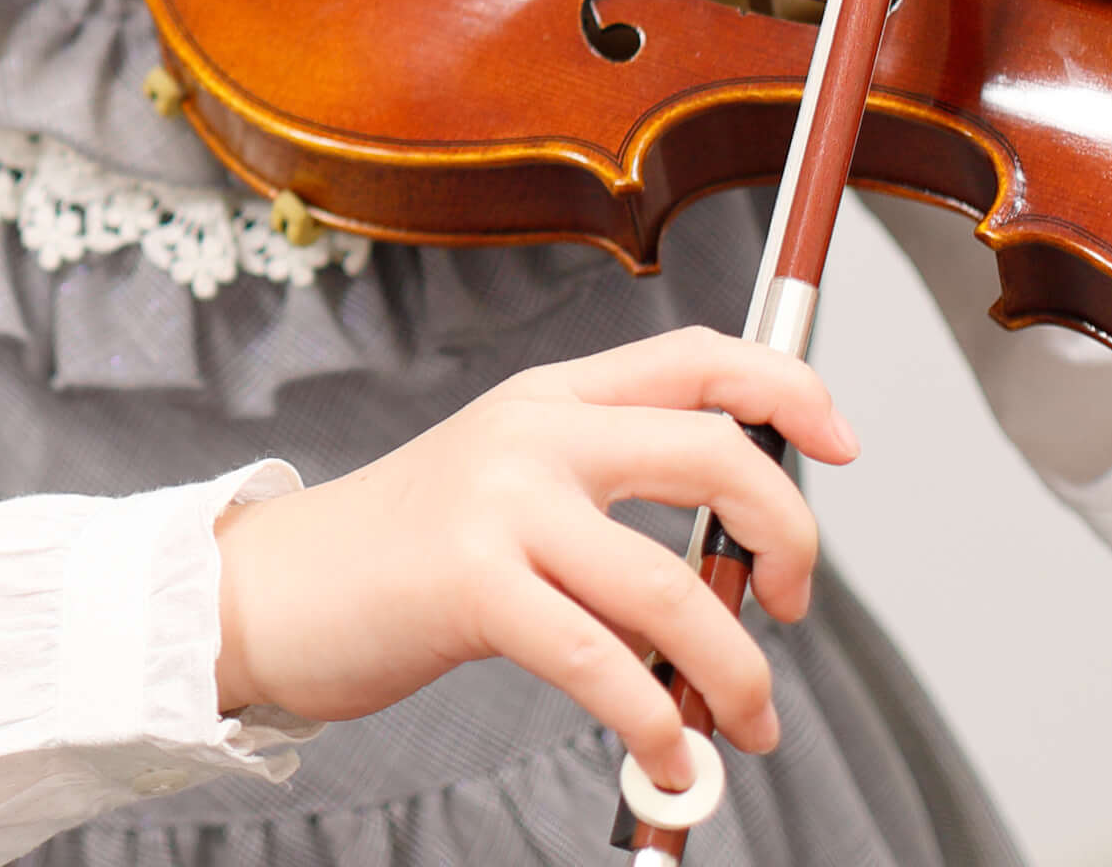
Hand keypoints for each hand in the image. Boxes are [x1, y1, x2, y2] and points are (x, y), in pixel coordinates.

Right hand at [211, 326, 855, 798]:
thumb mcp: (503, 486)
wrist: (270, 592)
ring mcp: (502, 500)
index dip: (787, 385)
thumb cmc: (398, 557)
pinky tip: (665, 758)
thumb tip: (729, 573)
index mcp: (549, 396)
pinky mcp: (474, 581)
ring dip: (738, 672)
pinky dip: (656, 725)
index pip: (695, 354)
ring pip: (673, 584)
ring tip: (748, 724)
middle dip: (788, 539)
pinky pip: (606, 662)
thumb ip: (602, 501)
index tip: (841, 441)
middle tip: (794, 606)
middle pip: (714, 452)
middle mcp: (534, 429)